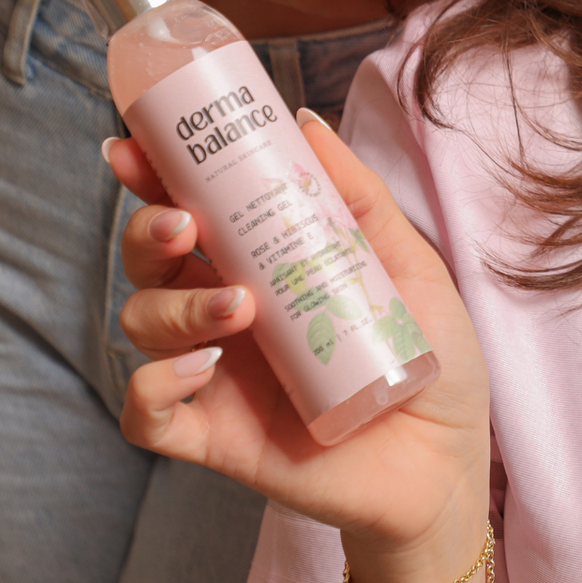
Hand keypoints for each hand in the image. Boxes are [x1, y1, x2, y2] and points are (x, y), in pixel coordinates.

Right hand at [107, 112, 490, 581]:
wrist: (448, 458)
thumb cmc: (430, 357)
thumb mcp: (406, 264)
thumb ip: (357, 197)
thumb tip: (306, 123)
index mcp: (263, 262)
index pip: (191, 208)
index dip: (152, 177)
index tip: (133, 146)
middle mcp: (227, 312)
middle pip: (150, 260)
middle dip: (149, 231)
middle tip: (187, 224)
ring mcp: (217, 373)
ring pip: (142, 324)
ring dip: (173, 306)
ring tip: (239, 306)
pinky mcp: (214, 437)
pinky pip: (145, 412)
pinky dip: (154, 385)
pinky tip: (201, 367)